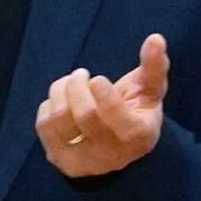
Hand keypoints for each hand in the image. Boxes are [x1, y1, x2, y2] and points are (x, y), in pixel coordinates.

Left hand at [37, 33, 168, 178]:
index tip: (97, 79)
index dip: (104, 95)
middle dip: (78, 86)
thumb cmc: (136, 110)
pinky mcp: (64, 162)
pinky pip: (44, 127)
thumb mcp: (149, 90)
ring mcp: (87, 163)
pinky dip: (48, 105)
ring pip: (60, 121)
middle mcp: (114, 156)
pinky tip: (60, 101)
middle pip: (85, 115)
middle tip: (81, 73)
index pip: (117, 118)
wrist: (119, 145)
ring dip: (60, 91)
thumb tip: (155, 38)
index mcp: (140, 136)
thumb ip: (154, 66)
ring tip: (70, 82)